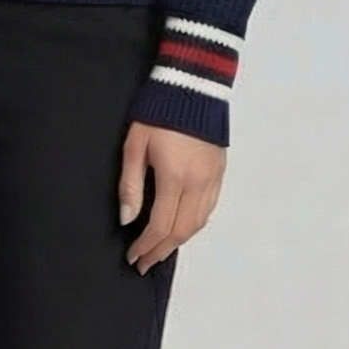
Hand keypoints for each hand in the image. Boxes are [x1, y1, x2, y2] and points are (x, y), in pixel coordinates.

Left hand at [118, 120, 224, 271]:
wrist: (193, 84)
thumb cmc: (157, 111)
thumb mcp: (134, 145)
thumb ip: (131, 184)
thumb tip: (128, 219)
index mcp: (174, 177)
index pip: (160, 226)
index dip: (145, 246)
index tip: (133, 257)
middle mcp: (198, 182)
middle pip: (181, 230)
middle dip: (161, 251)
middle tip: (144, 263)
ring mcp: (212, 178)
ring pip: (198, 223)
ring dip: (179, 241)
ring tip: (160, 250)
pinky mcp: (220, 171)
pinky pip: (209, 208)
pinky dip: (194, 224)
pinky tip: (181, 228)